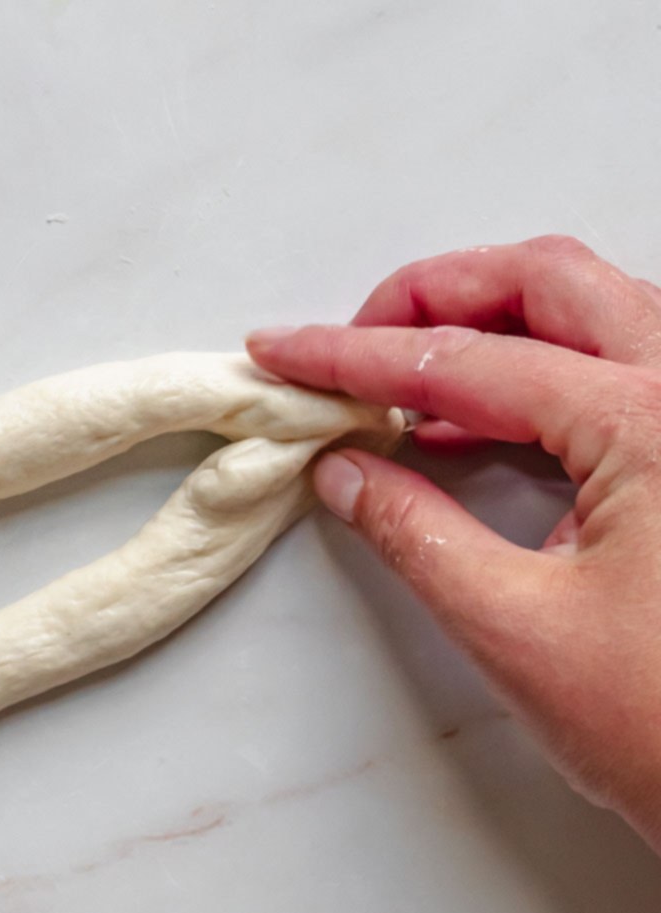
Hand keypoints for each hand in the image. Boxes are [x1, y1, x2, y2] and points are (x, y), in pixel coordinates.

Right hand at [246, 235, 660, 848]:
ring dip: (488, 322)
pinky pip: (616, 365)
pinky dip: (535, 368)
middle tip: (348, 341)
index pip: (472, 360)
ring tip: (396, 374)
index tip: (287, 353)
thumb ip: (416, 536)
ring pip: (591, 308)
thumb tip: (345, 471)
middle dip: (433, 295)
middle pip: (547, 282)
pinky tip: (467, 420)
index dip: (358, 357)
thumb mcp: (517, 631)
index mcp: (651, 424)